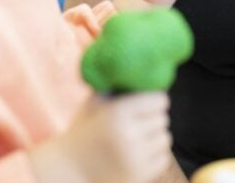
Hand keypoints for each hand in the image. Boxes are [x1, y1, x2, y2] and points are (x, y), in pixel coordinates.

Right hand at [31, 92, 171, 182]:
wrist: (69, 169)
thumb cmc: (85, 128)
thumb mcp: (95, 101)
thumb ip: (117, 82)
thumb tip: (141, 62)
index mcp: (118, 113)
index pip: (160, 100)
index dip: (153, 101)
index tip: (144, 104)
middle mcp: (129, 135)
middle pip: (163, 119)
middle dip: (152, 118)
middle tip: (136, 122)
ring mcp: (135, 158)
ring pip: (165, 138)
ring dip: (154, 136)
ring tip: (136, 137)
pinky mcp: (140, 176)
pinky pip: (163, 158)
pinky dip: (154, 155)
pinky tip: (136, 153)